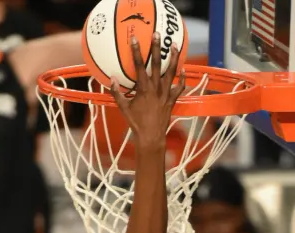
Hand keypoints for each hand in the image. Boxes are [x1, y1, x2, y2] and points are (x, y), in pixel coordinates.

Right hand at [109, 33, 185, 148]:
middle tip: (158, 34)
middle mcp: (156, 89)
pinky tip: (183, 69)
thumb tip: (111, 79)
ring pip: (171, 72)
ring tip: (175, 45)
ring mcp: (165, 94)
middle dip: (157, 48)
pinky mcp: (172, 100)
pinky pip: (179, 87)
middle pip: (157, 64)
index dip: (136, 52)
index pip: (139, 66)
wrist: (151, 137)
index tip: (135, 39)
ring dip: (174, 58)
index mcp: (143, 89)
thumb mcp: (123, 107)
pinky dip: (181, 78)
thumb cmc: (136, 123)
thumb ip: (116, 93)